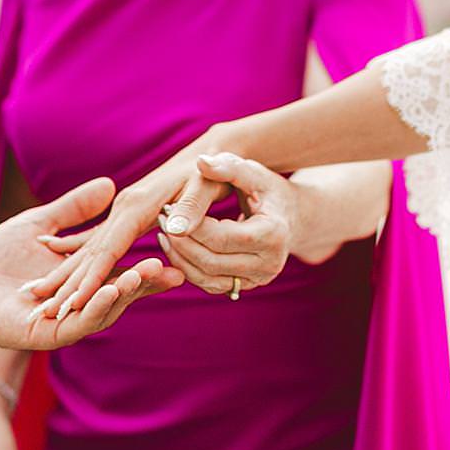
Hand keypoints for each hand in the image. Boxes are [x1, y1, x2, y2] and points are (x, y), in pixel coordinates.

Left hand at [0, 177, 182, 350]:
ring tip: (145, 275)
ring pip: (104, 310)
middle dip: (146, 284)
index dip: (148, 269)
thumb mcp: (42, 224)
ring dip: (126, 294)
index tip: (175, 255)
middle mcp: (79, 305)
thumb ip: (74, 209)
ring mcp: (65, 322)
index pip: (122, 274)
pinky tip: (110, 289)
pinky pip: (79, 324)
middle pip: (121, 295)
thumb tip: (110, 186)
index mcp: (81, 282)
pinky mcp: (47, 334)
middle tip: (174, 270)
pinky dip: (96, 307)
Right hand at [26, 129, 232, 321]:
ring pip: (88, 246)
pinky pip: (95, 237)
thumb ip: (191, 209)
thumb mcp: (205, 187)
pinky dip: (74, 253)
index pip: (108, 249)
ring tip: (36, 295)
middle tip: (44, 311)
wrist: (211, 153)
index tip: (73, 303)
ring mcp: (122, 210)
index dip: (91, 278)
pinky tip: (52, 260)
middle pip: (91, 251)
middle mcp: (124, 209)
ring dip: (63, 271)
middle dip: (67, 282)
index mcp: (138, 206)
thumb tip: (177, 230)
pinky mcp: (124, 213)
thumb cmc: (211, 174)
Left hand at [153, 155, 294, 295]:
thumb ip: (227, 166)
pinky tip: (177, 245)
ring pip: (207, 277)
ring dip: (179, 256)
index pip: (221, 237)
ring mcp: (258, 279)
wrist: (289, 216)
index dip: (191, 224)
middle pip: (211, 261)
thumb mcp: (251, 171)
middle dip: (181, 241)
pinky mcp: (245, 286)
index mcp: (274, 234)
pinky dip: (188, 267)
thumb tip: (201, 162)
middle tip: (160, 218)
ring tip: (164, 231)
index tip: (168, 207)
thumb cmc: (267, 189)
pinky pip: (209, 284)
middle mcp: (270, 264)